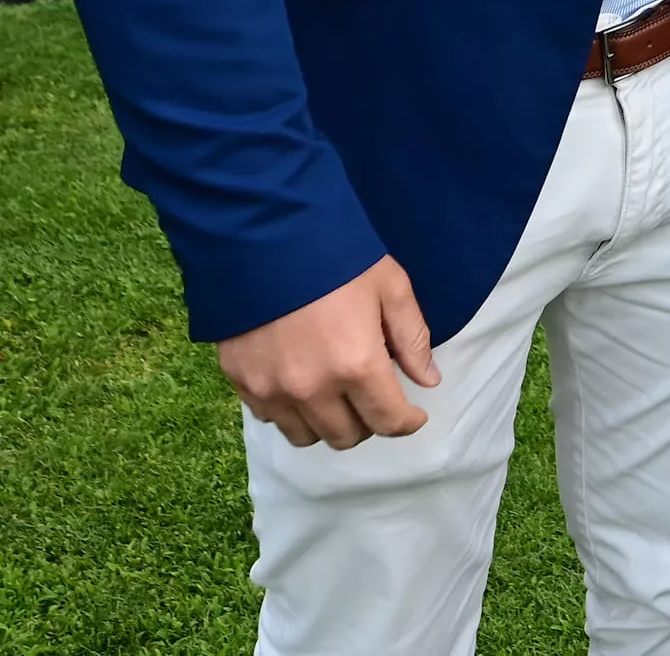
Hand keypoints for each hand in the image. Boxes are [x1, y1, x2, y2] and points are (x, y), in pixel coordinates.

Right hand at [216, 256, 441, 449]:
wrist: (264, 232)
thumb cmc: (336, 256)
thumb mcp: (390, 286)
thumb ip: (413, 338)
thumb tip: (429, 380)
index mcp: (357, 365)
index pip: (388, 422)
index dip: (407, 422)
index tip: (413, 413)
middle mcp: (313, 389)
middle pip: (347, 436)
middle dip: (368, 421)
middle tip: (372, 395)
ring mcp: (272, 389)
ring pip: (307, 436)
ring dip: (327, 422)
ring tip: (335, 393)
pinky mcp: (241, 382)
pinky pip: (271, 417)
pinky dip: (290, 410)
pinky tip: (299, 381)